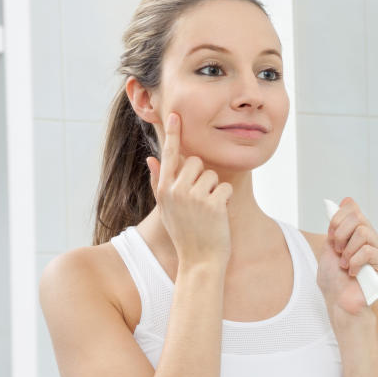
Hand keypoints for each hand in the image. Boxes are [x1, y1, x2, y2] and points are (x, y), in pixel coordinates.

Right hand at [145, 113, 232, 268]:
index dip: (173, 133)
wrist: (199, 261)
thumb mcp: (167, 209)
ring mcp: (193, 197)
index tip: (175, 115)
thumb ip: (159, 182)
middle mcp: (176, 190)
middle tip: (201, 200)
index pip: (168, 154)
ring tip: (208, 210)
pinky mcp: (212, 204)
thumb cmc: (185, 234)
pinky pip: (225, 187)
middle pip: (197, 162)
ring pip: (212, 175)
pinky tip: (218, 215)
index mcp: (164, 189)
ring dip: (215, 190)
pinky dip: (225, 199)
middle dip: (204, 177)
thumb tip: (151, 159)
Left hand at [318, 197, 377, 316]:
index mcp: (359, 232)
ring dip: (347, 250)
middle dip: (340, 234)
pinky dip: (354, 262)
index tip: (330, 237)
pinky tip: (353, 272)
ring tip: (345, 265)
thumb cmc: (334, 279)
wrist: (338, 301)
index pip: (353, 209)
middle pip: (358, 217)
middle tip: (337, 251)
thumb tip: (348, 200)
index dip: (337, 220)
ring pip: (363, 232)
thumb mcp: (329, 245)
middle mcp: (372, 239)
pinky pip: (368, 250)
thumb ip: (338, 224)